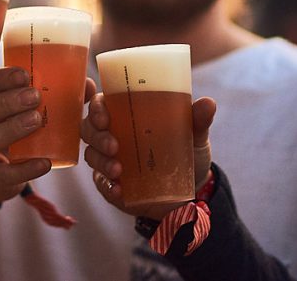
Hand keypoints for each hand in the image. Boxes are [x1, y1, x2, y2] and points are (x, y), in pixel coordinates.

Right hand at [82, 94, 215, 219]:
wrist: (190, 191)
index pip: (100, 104)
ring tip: (119, 170)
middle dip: (97, 136)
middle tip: (114, 146)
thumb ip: (197, 120)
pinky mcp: (111, 185)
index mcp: (126, 114)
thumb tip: (208, 103)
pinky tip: (118, 190)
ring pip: (91, 155)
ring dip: (101, 161)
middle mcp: (112, 134)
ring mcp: (108, 160)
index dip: (96, 108)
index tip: (104, 117)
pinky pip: (101, 184)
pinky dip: (107, 186)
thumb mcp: (194, 136)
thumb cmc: (186, 153)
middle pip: (88, 129)